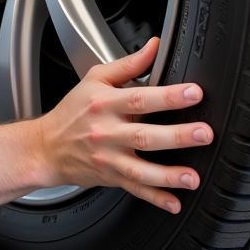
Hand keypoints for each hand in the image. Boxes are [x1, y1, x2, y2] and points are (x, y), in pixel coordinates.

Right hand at [34, 38, 213, 213]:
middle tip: (203, 133)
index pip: (139, 98)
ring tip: (192, 177)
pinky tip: (174, 202)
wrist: (46, 146)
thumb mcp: (95, 79)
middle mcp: (106, 132)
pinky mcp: (111, 177)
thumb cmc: (72, 112)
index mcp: (104, 104)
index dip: (167, 96)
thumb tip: (154, 46)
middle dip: (176, 136)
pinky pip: (135, 190)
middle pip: (144, 135)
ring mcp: (109, 158)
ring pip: (140, 169)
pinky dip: (155, 198)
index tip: (193, 93)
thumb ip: (129, 64)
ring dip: (168, 175)